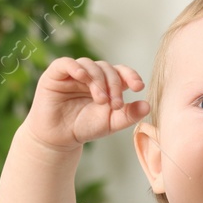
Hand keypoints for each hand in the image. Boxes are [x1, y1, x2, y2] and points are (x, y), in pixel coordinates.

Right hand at [24, 57, 149, 151]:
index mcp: (106, 83)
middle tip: (115, 104)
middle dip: (114, 85)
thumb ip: (129, 115)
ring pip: (90, 65)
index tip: (138, 87)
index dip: (131, 75)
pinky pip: (66, 63)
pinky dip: (76, 67)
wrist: (60, 138)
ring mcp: (73, 73)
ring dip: (98, 80)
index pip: (121, 71)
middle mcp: (91, 75)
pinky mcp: (55, 74)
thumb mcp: (111, 123)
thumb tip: (148, 105)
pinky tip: (82, 77)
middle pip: (107, 68)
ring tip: (101, 100)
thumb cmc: (85, 128)